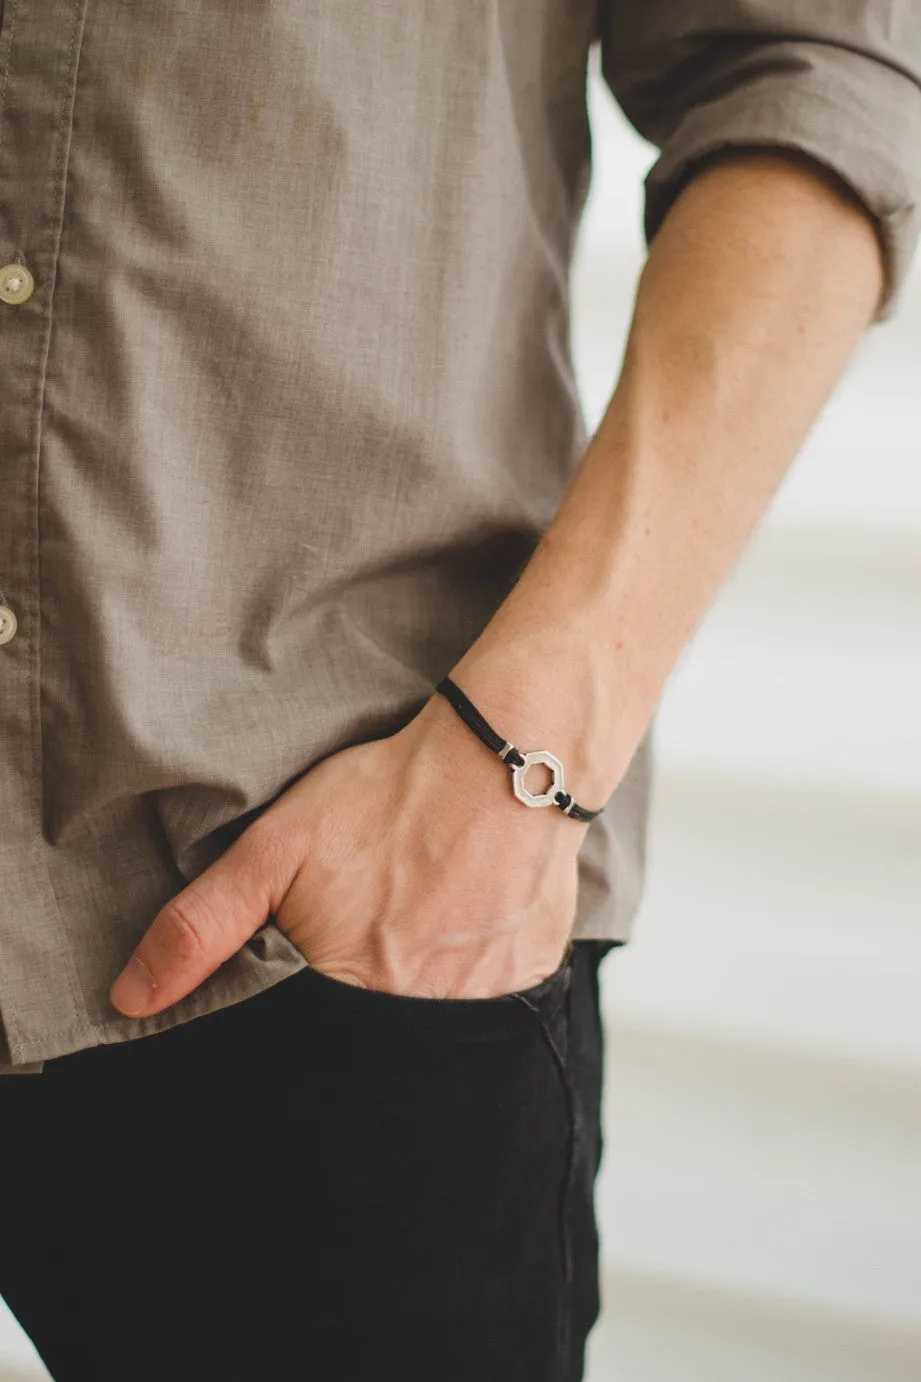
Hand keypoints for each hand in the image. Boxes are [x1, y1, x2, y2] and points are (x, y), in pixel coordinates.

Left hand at [109, 693, 585, 1016]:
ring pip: (433, 1017)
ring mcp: (485, 1003)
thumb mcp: (275, 848)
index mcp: (349, 995)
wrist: (504, 759)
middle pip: (370, 1035)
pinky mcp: (530, 978)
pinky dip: (472, 965)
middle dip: (363, 984)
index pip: (306, 1040)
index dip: (307, 990)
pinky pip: (491, 997)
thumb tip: (130, 999)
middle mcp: (419, 1019)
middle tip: (381, 913)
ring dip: (421, 975)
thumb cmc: (385, 798)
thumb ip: (200, 927)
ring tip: (424, 906)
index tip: (324, 940)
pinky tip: (467, 911)